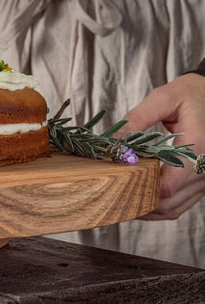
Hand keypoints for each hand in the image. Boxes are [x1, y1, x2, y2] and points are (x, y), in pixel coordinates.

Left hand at [121, 73, 204, 219]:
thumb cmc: (190, 94)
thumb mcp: (164, 98)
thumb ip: (138, 118)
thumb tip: (115, 140)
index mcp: (198, 148)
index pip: (168, 184)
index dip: (139, 187)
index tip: (115, 180)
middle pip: (168, 201)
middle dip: (138, 201)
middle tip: (109, 194)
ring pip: (174, 208)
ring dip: (148, 209)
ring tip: (119, 199)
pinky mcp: (201, 183)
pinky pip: (181, 204)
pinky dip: (160, 207)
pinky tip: (138, 199)